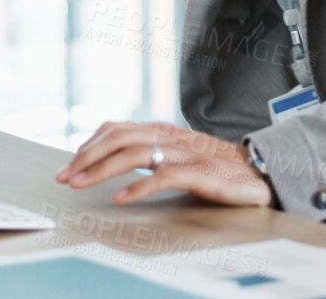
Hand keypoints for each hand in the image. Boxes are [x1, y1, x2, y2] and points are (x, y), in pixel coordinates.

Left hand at [55, 121, 273, 206]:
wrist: (261, 171)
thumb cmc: (217, 166)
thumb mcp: (179, 153)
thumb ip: (151, 150)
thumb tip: (114, 156)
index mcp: (163, 130)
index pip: (117, 128)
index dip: (89, 144)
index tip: (69, 163)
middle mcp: (170, 137)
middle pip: (119, 138)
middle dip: (86, 156)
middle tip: (64, 176)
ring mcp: (185, 153)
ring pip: (135, 154)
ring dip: (102, 170)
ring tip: (80, 184)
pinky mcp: (200, 173)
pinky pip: (164, 177)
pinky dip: (138, 187)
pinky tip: (120, 198)